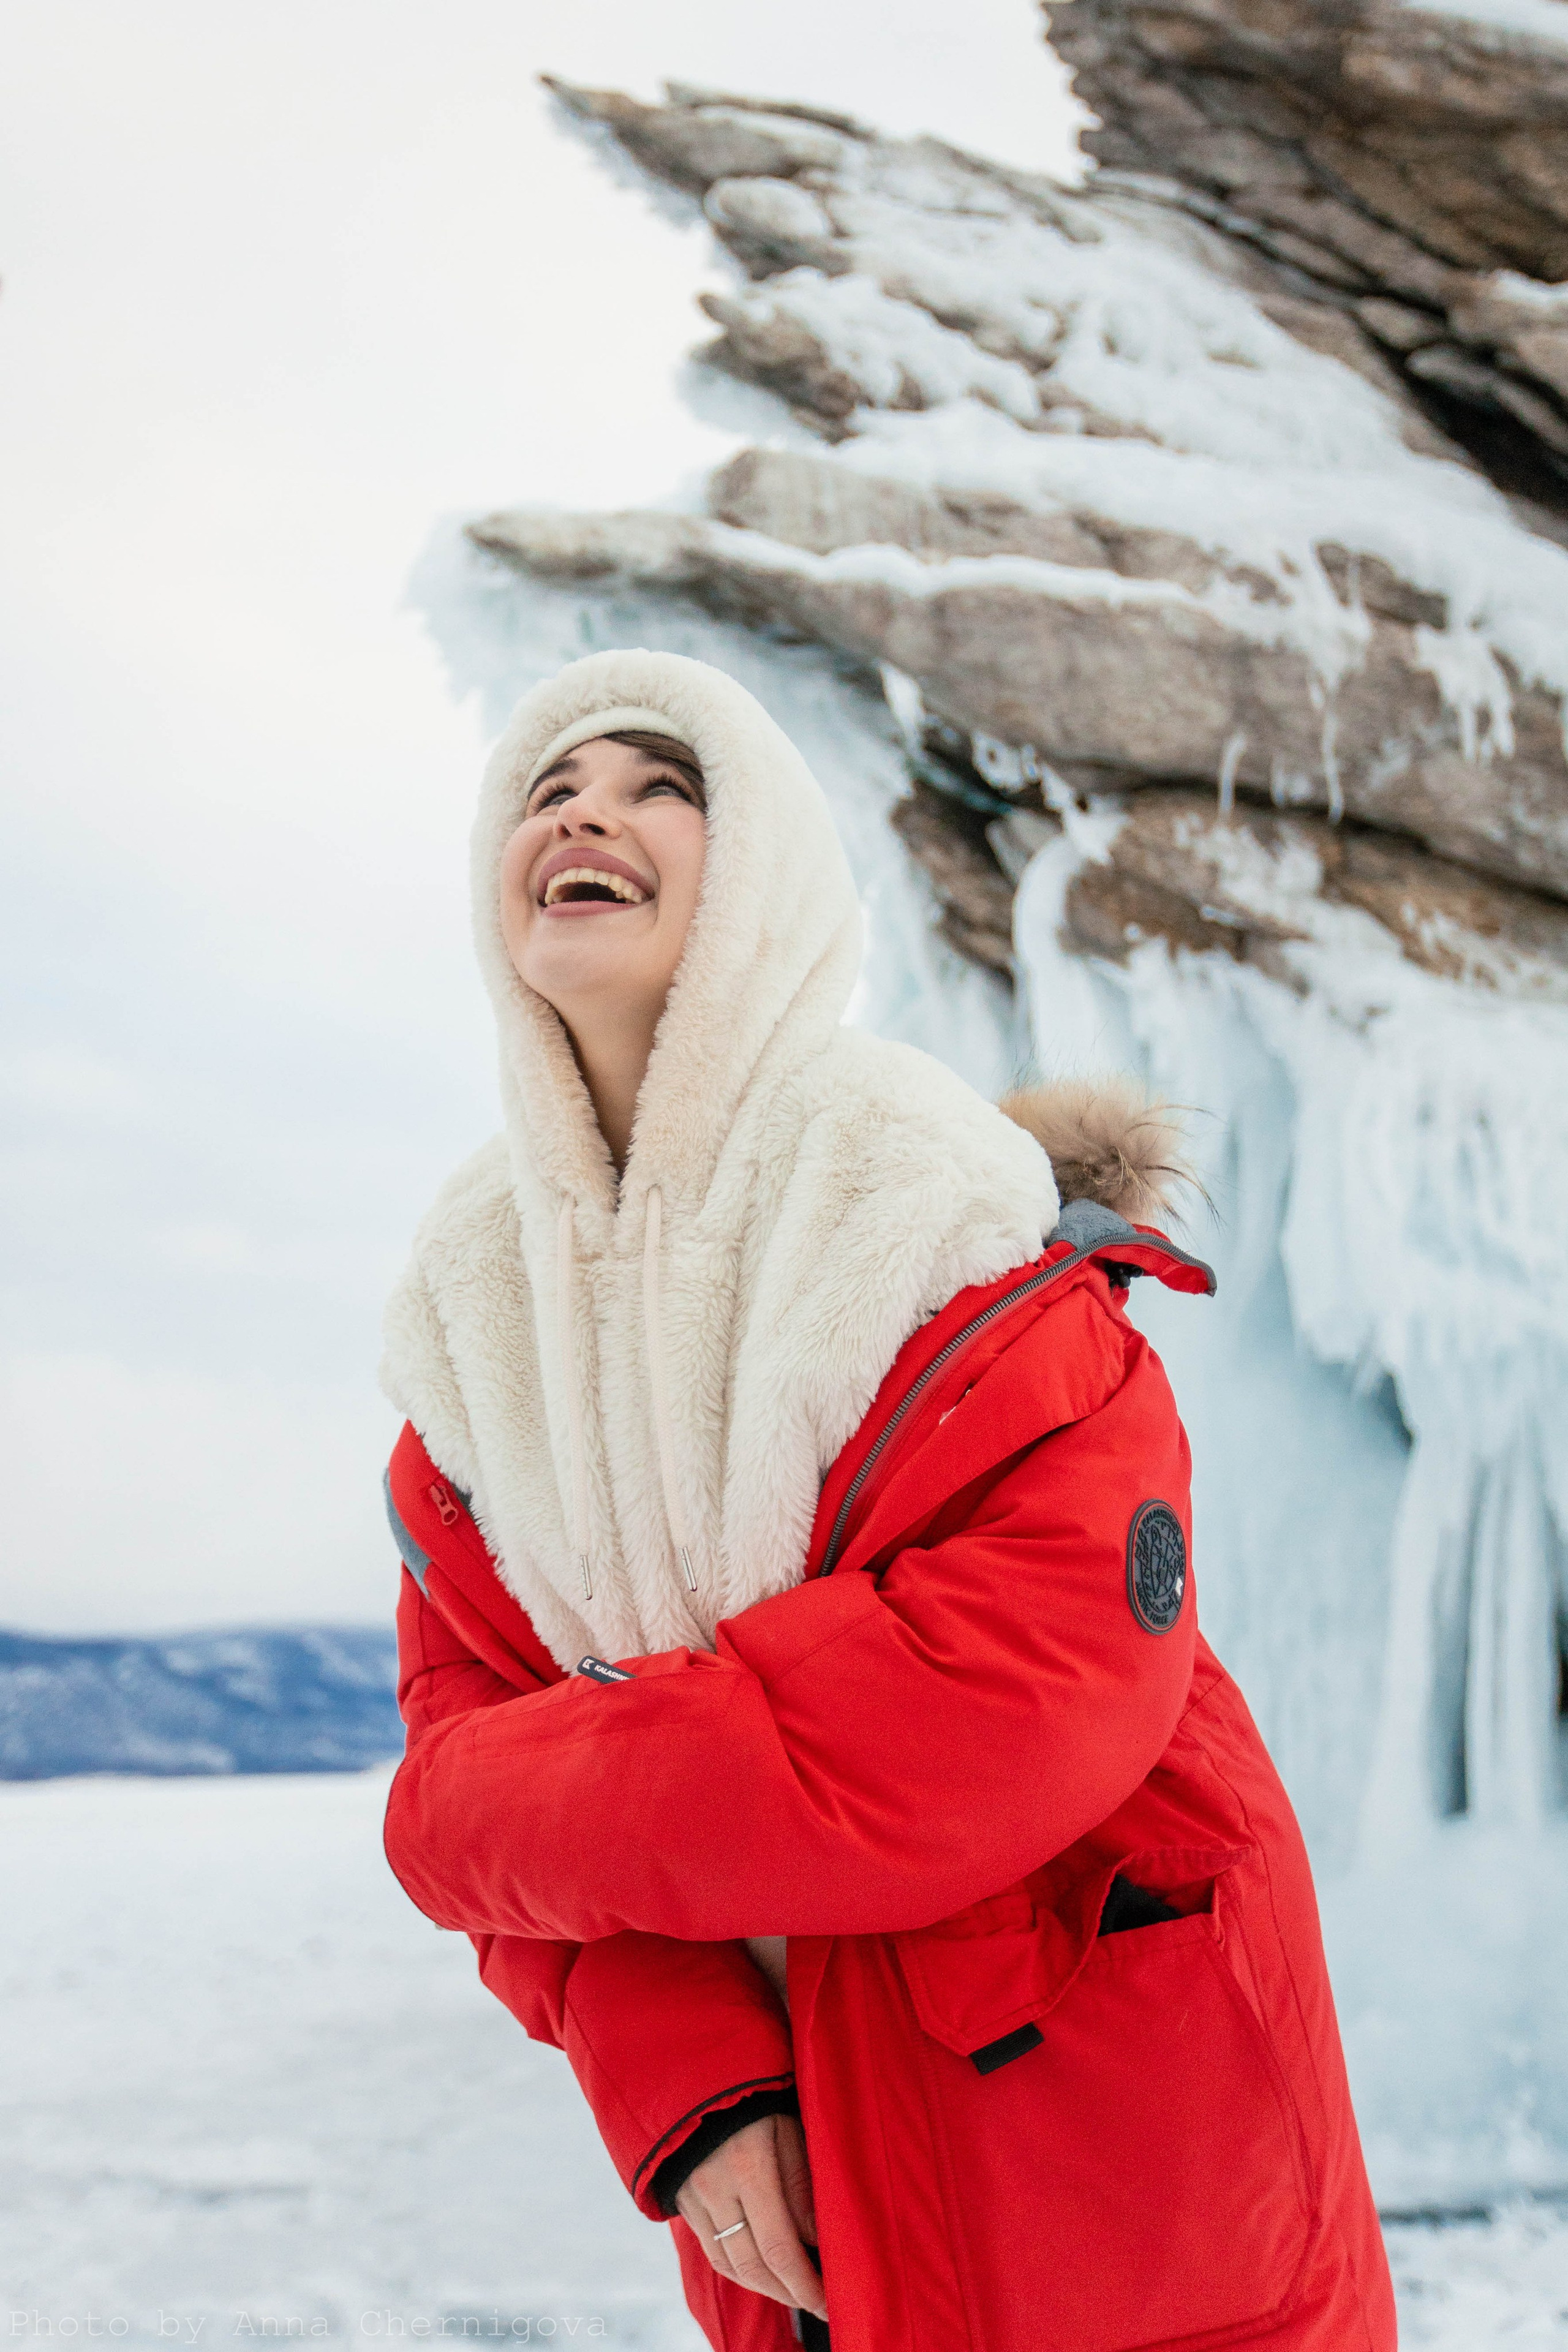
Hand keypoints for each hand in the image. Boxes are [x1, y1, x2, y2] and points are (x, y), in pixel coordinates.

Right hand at [674, 2112, 826, 2320]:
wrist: (697, 2074)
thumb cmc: (754, 2095)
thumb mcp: (788, 2125)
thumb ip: (801, 2184)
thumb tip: (817, 2240)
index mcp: (747, 2166)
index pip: (779, 2247)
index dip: (805, 2283)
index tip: (830, 2301)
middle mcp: (714, 2189)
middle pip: (753, 2266)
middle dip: (789, 2293)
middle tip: (818, 2302)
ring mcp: (693, 2199)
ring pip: (730, 2265)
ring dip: (765, 2286)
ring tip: (794, 2291)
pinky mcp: (683, 2203)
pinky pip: (712, 2251)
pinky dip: (740, 2270)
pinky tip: (762, 2271)